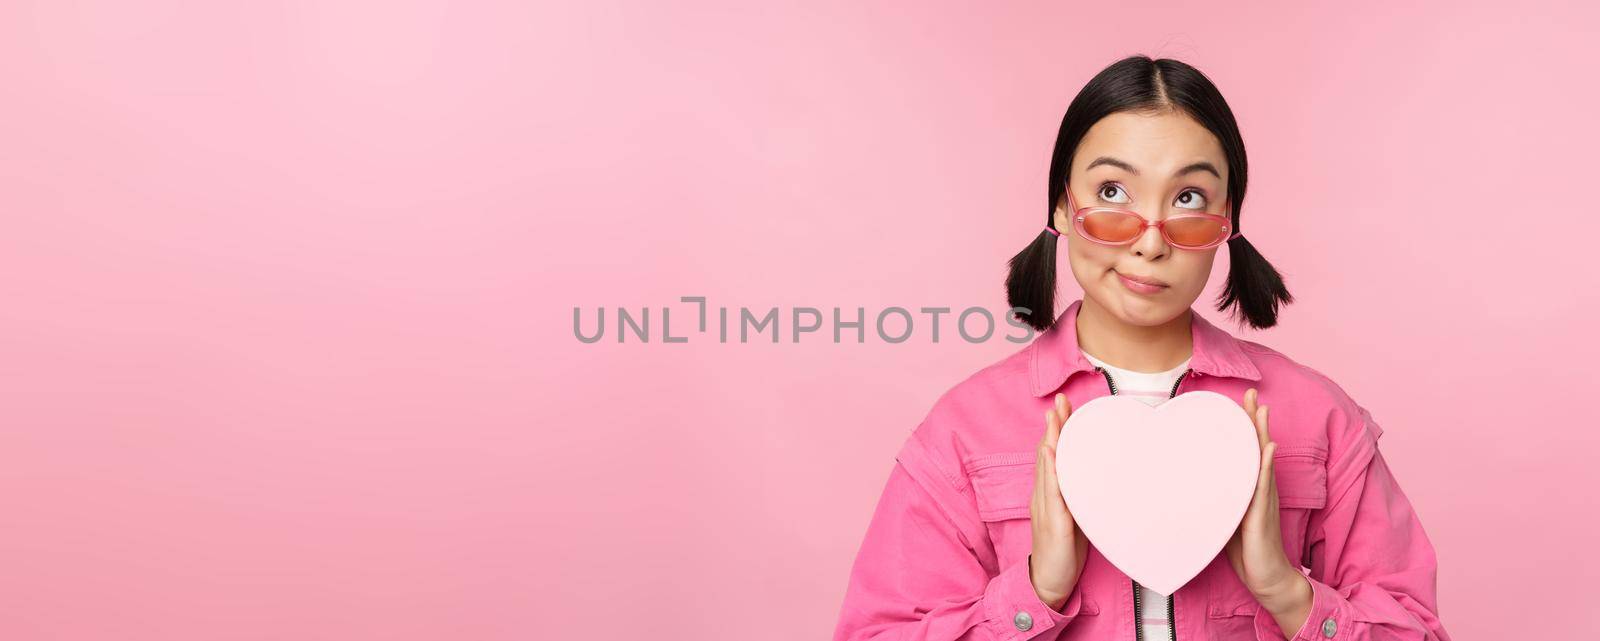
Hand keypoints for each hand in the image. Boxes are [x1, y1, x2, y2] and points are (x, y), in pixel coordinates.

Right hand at [1029, 393, 1090, 610]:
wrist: (1049, 582)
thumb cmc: (1065, 552)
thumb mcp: (1077, 518)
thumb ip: (1082, 497)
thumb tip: (1101, 478)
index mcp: (1051, 494)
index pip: (1054, 455)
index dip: (1058, 430)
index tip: (1065, 407)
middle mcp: (1045, 496)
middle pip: (1048, 454)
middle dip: (1054, 426)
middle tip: (1060, 400)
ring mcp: (1046, 508)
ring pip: (1047, 468)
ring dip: (1051, 440)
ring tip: (1055, 418)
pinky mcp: (1053, 522)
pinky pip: (1051, 493)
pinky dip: (1050, 471)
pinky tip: (1051, 454)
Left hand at [1223, 388, 1312, 631]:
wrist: (1267, 578)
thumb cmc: (1245, 549)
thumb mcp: (1224, 516)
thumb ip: (1215, 498)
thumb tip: (1189, 483)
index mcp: (1248, 488)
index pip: (1245, 451)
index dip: (1242, 427)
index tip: (1235, 402)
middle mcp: (1259, 488)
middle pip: (1257, 447)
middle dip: (1254, 420)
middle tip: (1251, 393)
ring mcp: (1263, 500)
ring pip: (1262, 459)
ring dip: (1262, 434)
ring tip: (1261, 409)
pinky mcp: (1262, 515)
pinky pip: (1264, 486)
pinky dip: (1265, 465)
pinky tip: (1268, 447)